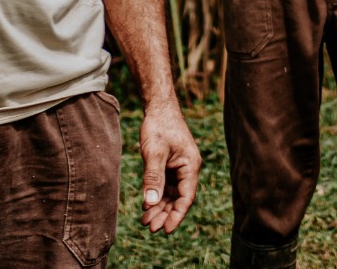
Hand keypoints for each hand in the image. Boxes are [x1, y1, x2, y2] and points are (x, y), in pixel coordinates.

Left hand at [138, 98, 200, 233]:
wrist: (158, 107)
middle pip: (179, 199)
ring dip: (160, 208)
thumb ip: (153, 178)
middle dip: (166, 215)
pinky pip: (165, 186)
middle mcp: (187, 169)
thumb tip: (150, 203)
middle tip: (151, 228)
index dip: (177, 216)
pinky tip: (146, 207)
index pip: (186, 197)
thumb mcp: (154, 153)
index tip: (166, 230)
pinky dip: (157, 197)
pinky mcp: (170, 165)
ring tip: (146, 222)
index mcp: (190, 166)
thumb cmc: (159, 126)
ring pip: (171, 195)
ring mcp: (179, 167)